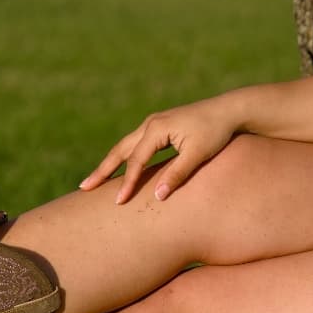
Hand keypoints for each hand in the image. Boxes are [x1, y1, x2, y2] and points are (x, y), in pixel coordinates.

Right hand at [80, 95, 240, 203]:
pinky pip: (135, 145)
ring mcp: (153, 124)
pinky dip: (123, 158)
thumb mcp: (198, 155)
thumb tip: (158, 197)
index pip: (136, 160)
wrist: (229, 111)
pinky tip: (118, 169)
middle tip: (84, 187)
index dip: (128, 182)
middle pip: (120, 150)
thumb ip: (177, 175)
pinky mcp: (159, 127)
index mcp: (157, 129)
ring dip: (110, 163)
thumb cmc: (215, 133)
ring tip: (93, 180)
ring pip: (125, 146)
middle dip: (102, 169)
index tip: (118, 202)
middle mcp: (150, 123)